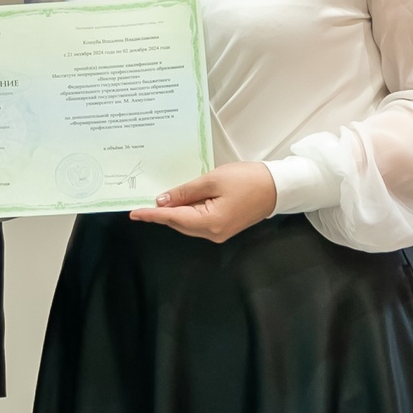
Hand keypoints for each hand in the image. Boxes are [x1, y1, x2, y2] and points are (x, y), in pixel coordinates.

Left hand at [130, 160, 277, 243]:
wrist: (278, 187)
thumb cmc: (248, 179)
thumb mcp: (212, 180)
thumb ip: (185, 192)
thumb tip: (163, 201)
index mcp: (210, 222)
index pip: (173, 218)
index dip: (152, 215)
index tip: (134, 213)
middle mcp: (213, 233)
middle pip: (179, 224)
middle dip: (161, 214)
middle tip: (142, 204)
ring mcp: (219, 233)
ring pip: (187, 224)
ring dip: (174, 213)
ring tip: (160, 200)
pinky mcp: (224, 227)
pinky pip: (198, 222)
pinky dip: (187, 213)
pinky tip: (181, 202)